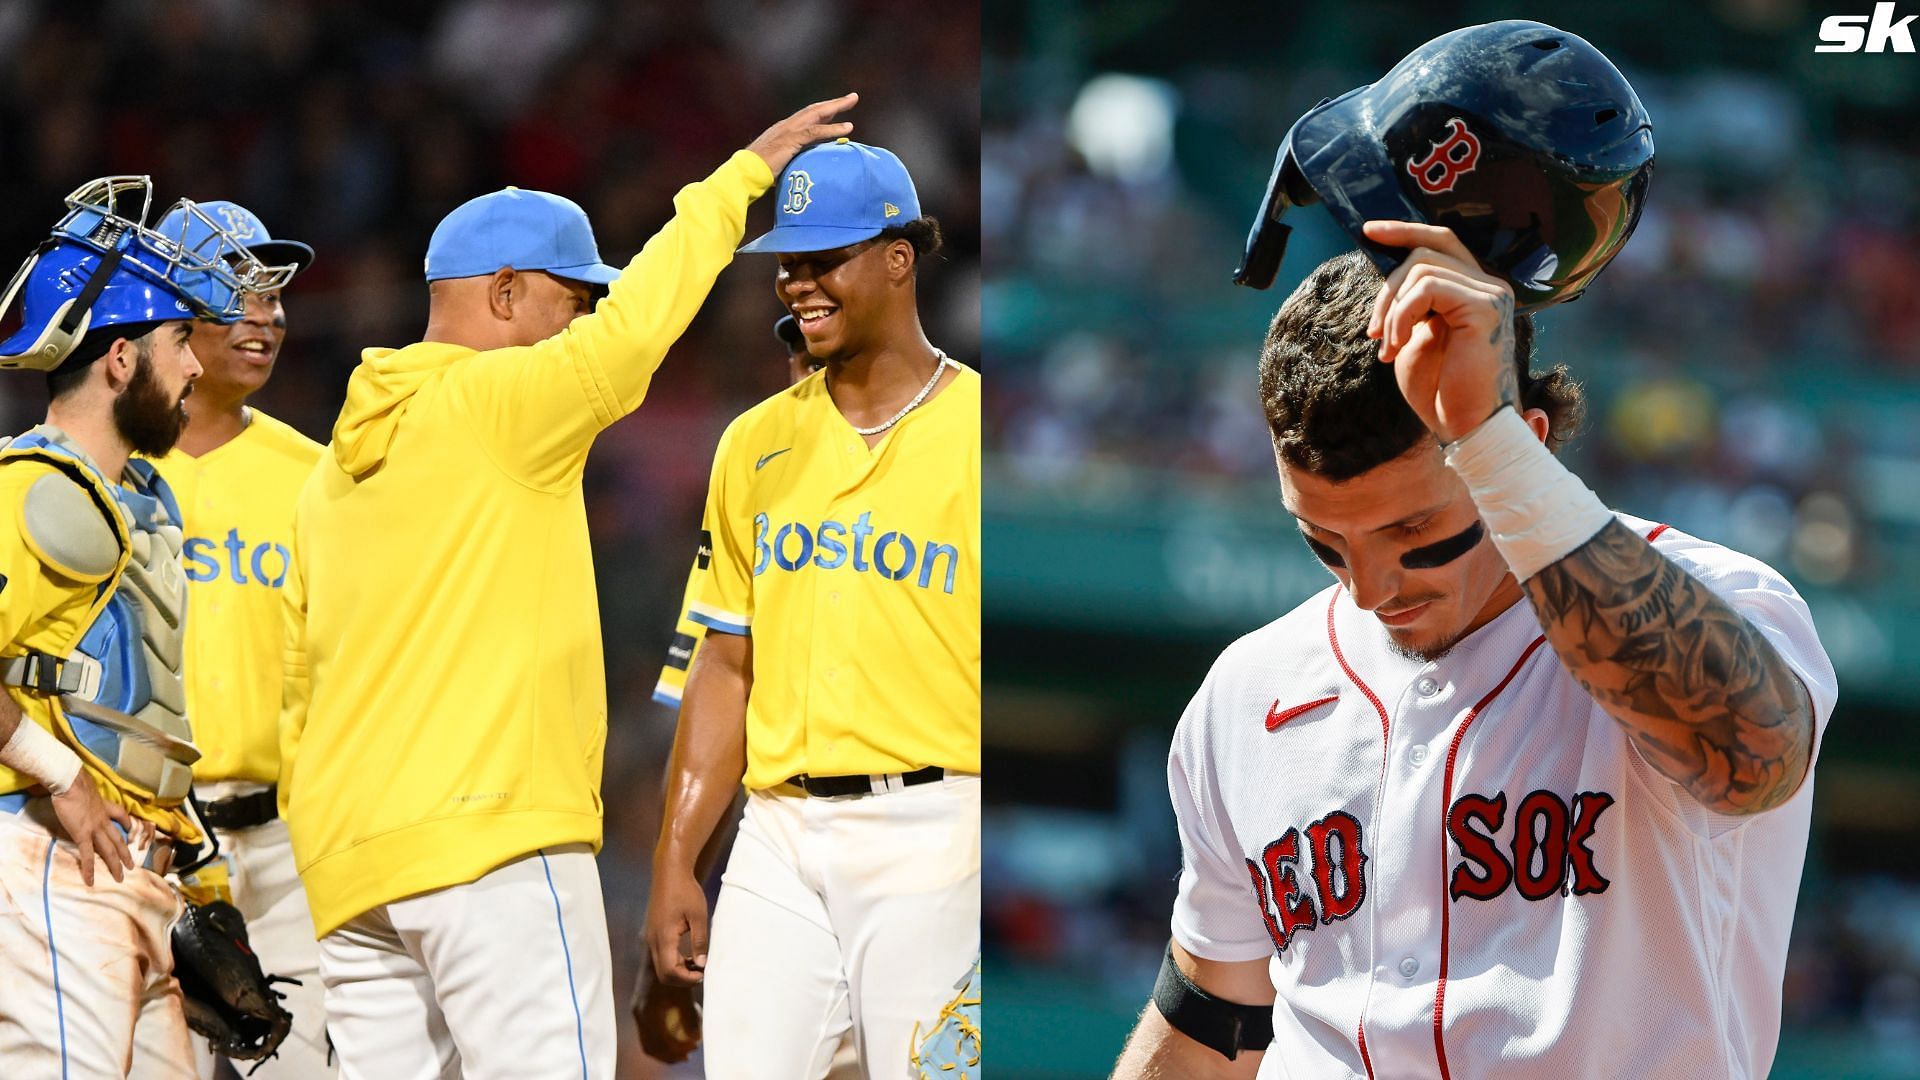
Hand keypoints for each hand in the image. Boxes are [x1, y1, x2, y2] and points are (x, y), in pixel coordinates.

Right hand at [49, 771, 132, 885]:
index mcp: (104, 807)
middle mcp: (103, 820)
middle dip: (125, 854)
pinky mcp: (83, 835)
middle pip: (118, 839)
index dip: (127, 823)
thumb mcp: (86, 787)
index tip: (131, 829)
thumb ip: (87, 792)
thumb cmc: (75, 782)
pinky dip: (89, 869)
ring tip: (120, 878)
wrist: (71, 783)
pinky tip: (91, 881)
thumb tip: (80, 787)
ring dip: (115, 865)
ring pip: (109, 850)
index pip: (120, 815)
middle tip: (131, 866)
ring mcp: (95, 829)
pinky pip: (88, 855)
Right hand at [630, 965, 702, 1062]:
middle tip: (689, 1053)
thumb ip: (689, 1015)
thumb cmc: (674, 968)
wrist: (658, 947)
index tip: (691, 1050)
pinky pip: (649, 1028)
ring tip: (687, 1045)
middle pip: (651, 1045)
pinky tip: (679, 1032)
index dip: (674, 1051)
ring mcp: (638, 1009)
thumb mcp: (685, 994)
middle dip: (669, 1053)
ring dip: (666, 1045)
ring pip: (649, 1038)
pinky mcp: (641, 1005)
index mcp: (646, 1012)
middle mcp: (638, 1012)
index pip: (657, 1043)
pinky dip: (662, 1035)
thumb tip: (695, 1038)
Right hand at [645, 865, 710, 985]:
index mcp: (664, 937)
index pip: (670, 971)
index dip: (686, 978)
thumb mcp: (698, 916)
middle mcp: (653, 940)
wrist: (669, 873)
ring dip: (677, 970)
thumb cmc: (686, 891)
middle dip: (681, 978)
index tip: (703, 973)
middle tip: (701, 972)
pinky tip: (687, 954)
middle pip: (663, 974)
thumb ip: (700, 941)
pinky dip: (673, 961)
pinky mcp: (653, 933)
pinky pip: (660, 955)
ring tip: (697, 963)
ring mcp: (651, 937)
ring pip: (660, 966)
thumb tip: (702, 964)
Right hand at [746, 93, 857, 174]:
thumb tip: (805, 167)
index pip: (808, 116)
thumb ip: (793, 159)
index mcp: (784, 130)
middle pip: (815, 109)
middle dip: (834, 103)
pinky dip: (832, 129)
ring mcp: (789, 131)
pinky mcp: (792, 140)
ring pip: (816, 114)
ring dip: (836, 107)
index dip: (824, 111)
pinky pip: (815, 132)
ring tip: (852, 101)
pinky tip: (847, 127)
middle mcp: (787, 125)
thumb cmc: (759, 172)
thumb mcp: (780, 162)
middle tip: (852, 97)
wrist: (745, 172)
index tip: (838, 107)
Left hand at [1362, 220, 1520, 442]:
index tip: (1368, 232)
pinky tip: (1397, 345)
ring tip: (1386, 347)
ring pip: (1421, 268)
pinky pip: (1427, 288)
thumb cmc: (1439, 390)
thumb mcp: (1413, 335)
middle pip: (1425, 250)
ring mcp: (1490, 293)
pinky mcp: (1485, 307)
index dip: (1404, 231)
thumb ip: (1408, 301)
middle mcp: (1488, 285)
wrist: (1464, 426)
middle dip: (1386, 287)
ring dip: (1390, 309)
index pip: (1441, 241)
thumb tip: (1386, 266)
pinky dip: (1402, 315)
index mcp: (1473, 289)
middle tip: (1371, 332)